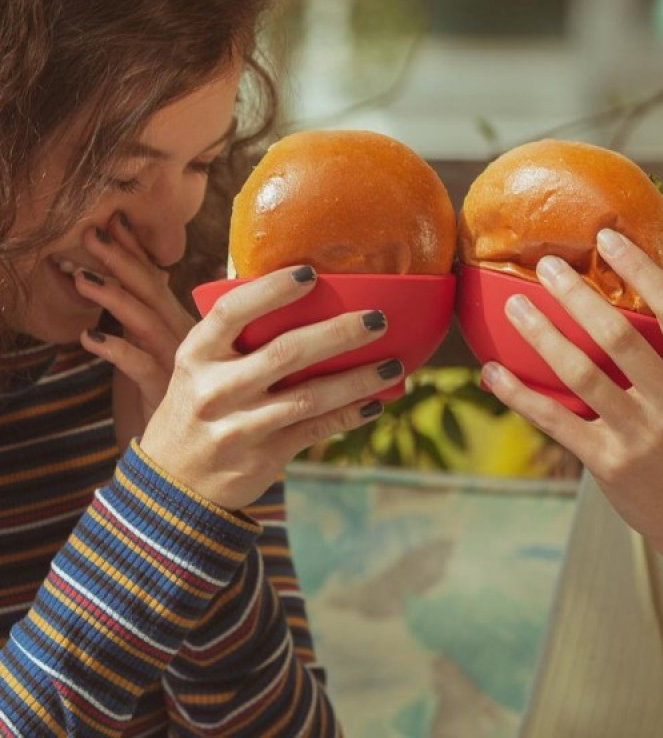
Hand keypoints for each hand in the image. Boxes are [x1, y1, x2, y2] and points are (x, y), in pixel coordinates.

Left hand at [75, 215, 194, 445]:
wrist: (186, 464)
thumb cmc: (167, 409)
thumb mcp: (154, 359)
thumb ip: (148, 322)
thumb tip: (146, 282)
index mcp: (184, 325)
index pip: (157, 279)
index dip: (134, 249)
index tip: (113, 219)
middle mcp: (187, 338)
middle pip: (153, 290)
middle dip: (121, 259)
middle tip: (92, 230)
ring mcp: (179, 364)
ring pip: (147, 320)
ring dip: (113, 296)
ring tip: (79, 275)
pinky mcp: (165, 393)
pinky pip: (139, 366)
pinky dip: (115, 349)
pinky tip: (88, 336)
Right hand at [137, 265, 395, 509]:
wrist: (173, 484)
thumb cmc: (198, 406)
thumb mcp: (198, 367)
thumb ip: (235, 335)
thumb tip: (296, 286)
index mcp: (196, 355)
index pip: (232, 312)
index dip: (271, 290)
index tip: (310, 274)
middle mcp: (215, 389)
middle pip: (285, 353)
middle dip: (337, 334)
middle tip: (377, 318)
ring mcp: (239, 426)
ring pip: (309, 397)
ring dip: (357, 379)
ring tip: (393, 364)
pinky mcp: (263, 456)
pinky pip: (316, 430)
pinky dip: (349, 415)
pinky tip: (375, 402)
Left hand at [482, 229, 662, 571]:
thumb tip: (636, 295)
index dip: (641, 269)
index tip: (607, 237)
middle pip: (618, 335)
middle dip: (577, 295)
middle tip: (546, 266)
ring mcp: (642, 435)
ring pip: (580, 373)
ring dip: (541, 335)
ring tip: (515, 307)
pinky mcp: (611, 464)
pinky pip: (556, 420)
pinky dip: (520, 394)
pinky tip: (494, 373)